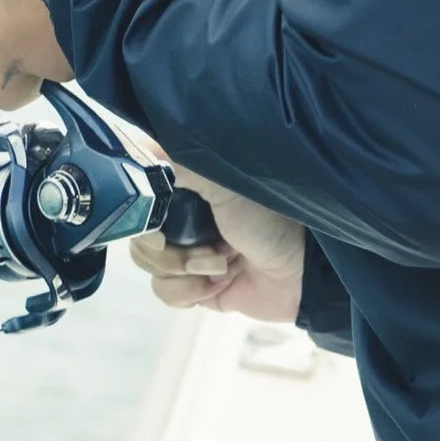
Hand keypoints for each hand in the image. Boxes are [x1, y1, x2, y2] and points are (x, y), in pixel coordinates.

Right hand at [128, 167, 306, 322]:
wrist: (301, 273)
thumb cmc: (269, 220)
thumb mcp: (223, 182)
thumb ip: (178, 163)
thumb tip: (139, 148)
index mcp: (187, 188)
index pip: (140, 196)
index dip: (141, 210)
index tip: (156, 215)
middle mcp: (182, 219)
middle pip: (138, 234)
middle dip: (168, 247)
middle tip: (206, 245)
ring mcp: (186, 254)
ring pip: (150, 265)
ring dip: (185, 269)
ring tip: (221, 264)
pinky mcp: (193, 288)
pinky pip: (165, 292)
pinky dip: (189, 291)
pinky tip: (217, 284)